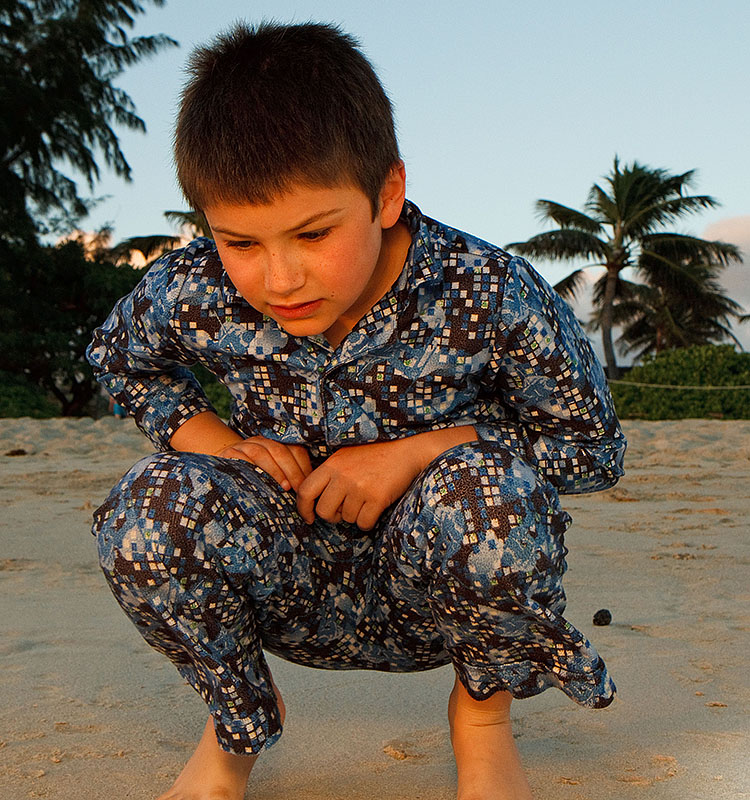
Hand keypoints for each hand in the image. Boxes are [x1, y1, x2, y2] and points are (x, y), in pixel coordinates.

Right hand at [217, 436, 311, 491]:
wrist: (218, 469)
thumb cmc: (253, 478)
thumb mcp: (272, 475)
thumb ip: (289, 478)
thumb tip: (310, 494)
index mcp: (276, 445)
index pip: (296, 451)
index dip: (304, 468)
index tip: (309, 487)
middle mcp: (261, 442)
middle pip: (281, 452)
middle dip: (293, 472)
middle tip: (299, 491)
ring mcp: (243, 446)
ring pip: (262, 453)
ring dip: (275, 471)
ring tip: (284, 487)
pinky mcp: (228, 454)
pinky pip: (240, 459)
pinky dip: (250, 469)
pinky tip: (258, 482)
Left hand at [296, 426, 476, 529]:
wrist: (407, 450)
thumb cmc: (375, 454)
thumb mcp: (346, 457)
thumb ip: (330, 474)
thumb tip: (314, 500)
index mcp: (332, 465)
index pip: (305, 491)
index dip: (303, 509)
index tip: (309, 517)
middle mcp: (343, 476)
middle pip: (324, 511)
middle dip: (333, 516)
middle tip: (345, 509)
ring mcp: (359, 487)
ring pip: (347, 519)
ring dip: (355, 515)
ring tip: (366, 499)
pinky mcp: (377, 498)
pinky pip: (363, 524)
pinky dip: (368, 521)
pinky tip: (375, 508)